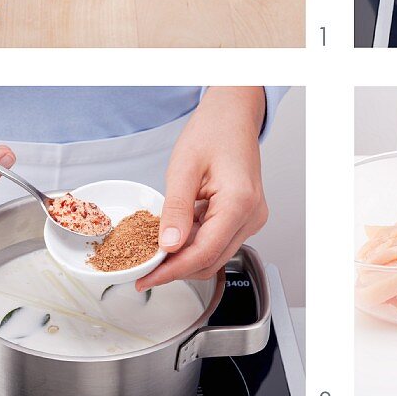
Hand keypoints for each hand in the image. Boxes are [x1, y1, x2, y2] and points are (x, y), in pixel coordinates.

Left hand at [137, 88, 267, 289]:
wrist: (233, 118)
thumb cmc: (213, 132)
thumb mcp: (184, 169)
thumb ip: (176, 210)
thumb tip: (168, 245)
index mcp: (239, 204)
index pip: (204, 253)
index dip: (172, 271)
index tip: (147, 277)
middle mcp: (252, 217)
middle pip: (211, 260)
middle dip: (177, 269)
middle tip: (145, 268)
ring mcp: (251, 219)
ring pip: (215, 255)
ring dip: (185, 257)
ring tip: (156, 250)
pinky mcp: (246, 218)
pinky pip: (218, 241)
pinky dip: (195, 243)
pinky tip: (175, 235)